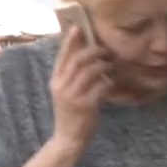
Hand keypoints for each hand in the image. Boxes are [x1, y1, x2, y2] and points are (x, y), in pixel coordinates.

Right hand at [49, 26, 111, 151]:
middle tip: (105, 50)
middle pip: (78, 60)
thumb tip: (85, 55)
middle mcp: (61, 86)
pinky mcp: (85, 105)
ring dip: (104, 65)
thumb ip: (72, 76)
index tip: (79, 27)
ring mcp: (73, 96)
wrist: (68, 138)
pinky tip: (112, 84)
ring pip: (91, 70)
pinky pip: (101, 86)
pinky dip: (109, 82)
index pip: (62, 56)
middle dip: (94, 51)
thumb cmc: (70, 113)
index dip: (70, 41)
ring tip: (111, 65)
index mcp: (55, 81)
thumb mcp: (66, 92)